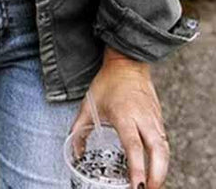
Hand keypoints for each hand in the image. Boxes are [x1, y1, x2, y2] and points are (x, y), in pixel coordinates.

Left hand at [69, 47, 169, 188]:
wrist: (127, 62)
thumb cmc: (108, 82)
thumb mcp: (89, 104)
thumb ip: (80, 130)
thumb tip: (74, 153)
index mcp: (124, 114)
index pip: (133, 145)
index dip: (137, 168)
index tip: (137, 186)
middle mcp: (143, 118)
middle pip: (157, 151)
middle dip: (156, 175)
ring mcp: (154, 118)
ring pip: (164, 148)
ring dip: (162, 169)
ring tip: (152, 185)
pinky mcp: (159, 118)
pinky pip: (164, 141)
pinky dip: (162, 158)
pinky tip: (155, 168)